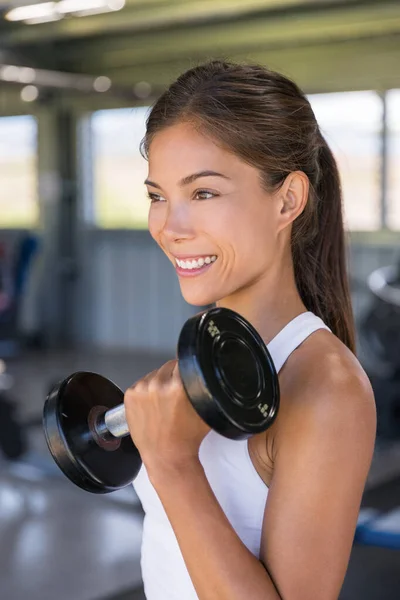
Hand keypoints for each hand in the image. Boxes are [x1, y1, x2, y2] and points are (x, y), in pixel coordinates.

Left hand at [124, 360, 210, 478]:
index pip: (182, 361)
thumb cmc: (187, 437)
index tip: (187, 377)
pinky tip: (152, 405)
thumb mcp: (205, 409)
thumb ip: (204, 388)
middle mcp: (158, 384)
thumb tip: (202, 372)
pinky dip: (146, 391)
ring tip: (164, 402)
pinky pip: (141, 383)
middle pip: (168, 366)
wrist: (166, 456)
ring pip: (154, 374)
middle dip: (173, 377)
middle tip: (177, 394)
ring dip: (159, 383)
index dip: (186, 369)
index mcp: (178, 385)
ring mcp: (141, 389)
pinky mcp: (130, 395)